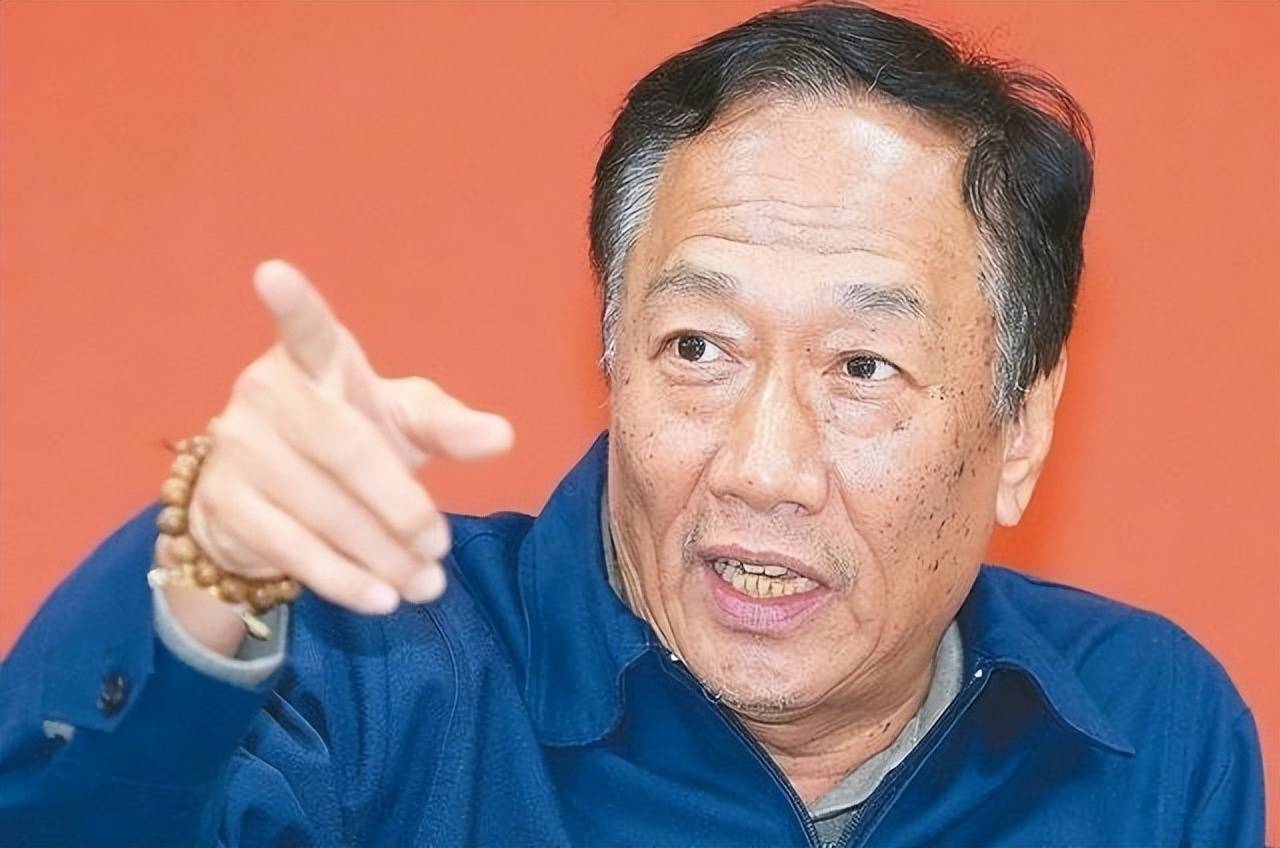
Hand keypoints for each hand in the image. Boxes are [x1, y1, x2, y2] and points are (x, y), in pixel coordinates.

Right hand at [156, 260, 512, 638]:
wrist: (263, 496)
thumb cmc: (347, 437)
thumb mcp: (399, 423)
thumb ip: (446, 424)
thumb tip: (503, 436)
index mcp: (314, 360)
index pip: (306, 329)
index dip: (292, 304)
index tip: (272, 273)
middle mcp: (266, 394)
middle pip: (345, 449)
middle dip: (399, 504)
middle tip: (440, 546)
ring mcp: (238, 448)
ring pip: (321, 508)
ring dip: (381, 554)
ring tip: (426, 585)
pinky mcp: (225, 503)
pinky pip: (291, 548)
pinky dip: (342, 579)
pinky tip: (382, 599)